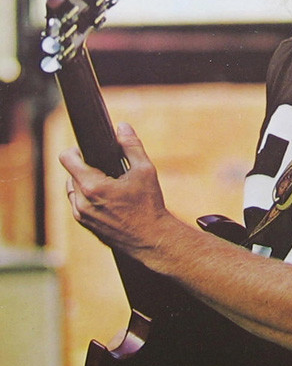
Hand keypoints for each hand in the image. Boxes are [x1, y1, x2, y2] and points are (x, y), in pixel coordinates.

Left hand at [59, 122, 171, 260]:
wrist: (152, 239)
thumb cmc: (149, 205)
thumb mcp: (145, 170)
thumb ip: (132, 146)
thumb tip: (123, 126)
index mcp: (93, 186)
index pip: (67, 159)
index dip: (76, 150)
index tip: (88, 151)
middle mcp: (81, 202)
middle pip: (71, 173)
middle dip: (86, 168)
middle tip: (107, 169)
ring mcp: (81, 216)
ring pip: (73, 189)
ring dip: (86, 183)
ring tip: (108, 183)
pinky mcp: (86, 226)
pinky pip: (79, 204)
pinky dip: (89, 198)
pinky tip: (109, 198)